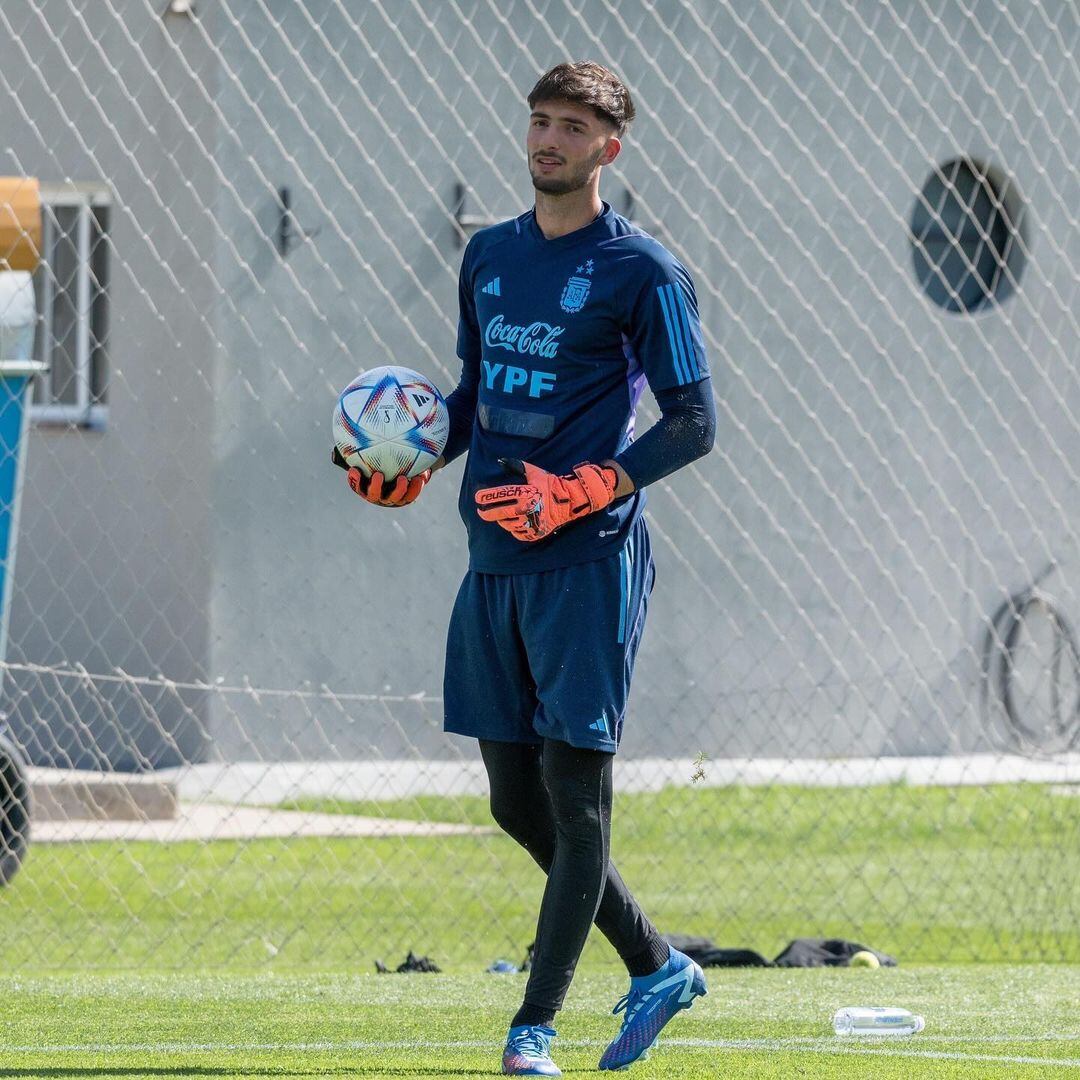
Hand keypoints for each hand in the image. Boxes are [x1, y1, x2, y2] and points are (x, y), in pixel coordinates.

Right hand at [332, 447, 428, 506]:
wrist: (401, 471)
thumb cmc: (381, 461)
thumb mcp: (371, 454)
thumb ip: (362, 447)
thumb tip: (351, 429)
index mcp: (366, 486)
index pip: (357, 485)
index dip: (354, 480)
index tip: (354, 469)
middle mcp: (378, 495)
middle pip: (374, 495)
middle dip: (375, 486)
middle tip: (378, 474)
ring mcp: (393, 498)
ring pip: (395, 498)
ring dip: (398, 489)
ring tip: (402, 478)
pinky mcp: (407, 498)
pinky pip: (412, 495)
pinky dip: (416, 487)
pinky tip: (421, 476)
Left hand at [474, 458, 616, 541]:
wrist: (569, 501)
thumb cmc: (550, 484)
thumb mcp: (533, 472)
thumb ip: (516, 466)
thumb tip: (499, 461)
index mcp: (524, 494)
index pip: (499, 496)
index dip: (485, 498)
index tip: (477, 499)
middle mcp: (526, 509)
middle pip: (498, 514)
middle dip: (486, 513)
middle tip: (480, 512)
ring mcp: (530, 523)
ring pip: (507, 524)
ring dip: (501, 520)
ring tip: (499, 516)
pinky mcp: (534, 533)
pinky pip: (518, 533)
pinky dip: (513, 529)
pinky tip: (513, 523)